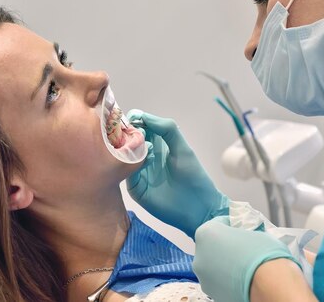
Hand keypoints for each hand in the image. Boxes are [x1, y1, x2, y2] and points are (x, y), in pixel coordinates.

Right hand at [125, 110, 228, 236]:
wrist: (199, 208)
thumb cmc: (194, 176)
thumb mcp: (182, 148)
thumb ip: (167, 129)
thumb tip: (143, 115)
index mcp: (156, 143)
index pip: (138, 127)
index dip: (135, 120)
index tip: (134, 118)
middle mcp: (144, 156)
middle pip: (127, 139)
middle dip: (128, 132)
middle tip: (133, 131)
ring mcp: (138, 172)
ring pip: (124, 155)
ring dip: (130, 147)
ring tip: (142, 145)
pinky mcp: (136, 188)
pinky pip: (127, 172)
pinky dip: (133, 162)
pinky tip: (145, 159)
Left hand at [193, 216, 299, 301]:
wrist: (269, 284)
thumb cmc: (263, 254)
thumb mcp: (255, 232)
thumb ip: (244, 232)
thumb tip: (246, 236)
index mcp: (206, 234)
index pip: (218, 224)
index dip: (231, 225)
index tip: (240, 229)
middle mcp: (200, 256)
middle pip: (212, 246)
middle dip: (226, 246)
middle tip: (244, 248)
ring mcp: (204, 277)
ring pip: (214, 266)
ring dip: (226, 264)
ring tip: (245, 265)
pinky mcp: (213, 294)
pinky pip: (220, 282)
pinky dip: (228, 279)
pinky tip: (243, 278)